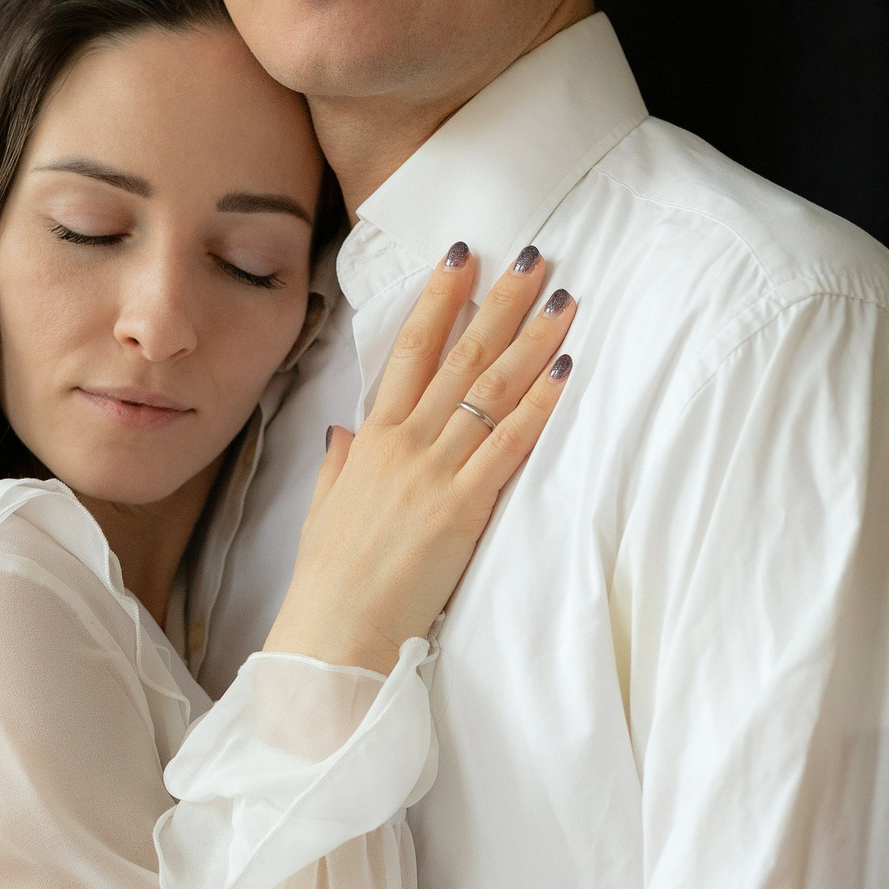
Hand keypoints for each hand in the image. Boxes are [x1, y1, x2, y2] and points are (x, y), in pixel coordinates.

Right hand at [264, 244, 575, 671]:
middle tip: (536, 258)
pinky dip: (539, 406)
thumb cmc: (329, 580)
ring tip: (563, 301)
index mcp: (371, 440)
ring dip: (531, 340)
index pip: (410, 350)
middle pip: (460, 356)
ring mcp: (433, 473)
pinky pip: (508, 446)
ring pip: (489, 390)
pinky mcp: (461, 509)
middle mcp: (404, 445)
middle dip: (500, 302)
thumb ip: (339, 465)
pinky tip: (564, 371)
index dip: (440, 299)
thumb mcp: (324, 510)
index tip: (464, 256)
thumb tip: (344, 431)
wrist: (334, 633)